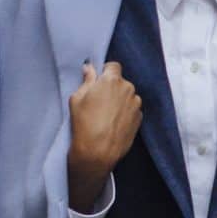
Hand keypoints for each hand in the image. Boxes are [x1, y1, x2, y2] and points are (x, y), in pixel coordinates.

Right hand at [67, 59, 141, 210]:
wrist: (98, 151)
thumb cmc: (84, 123)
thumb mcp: (77, 98)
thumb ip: (86, 80)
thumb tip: (89, 68)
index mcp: (112, 80)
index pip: (113, 66)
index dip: (106, 72)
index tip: (99, 81)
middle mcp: (128, 89)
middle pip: (121, 82)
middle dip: (112, 88)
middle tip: (99, 101)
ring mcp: (136, 104)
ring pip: (127, 96)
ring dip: (120, 101)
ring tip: (106, 115)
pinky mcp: (139, 118)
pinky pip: (132, 110)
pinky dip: (125, 113)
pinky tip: (113, 123)